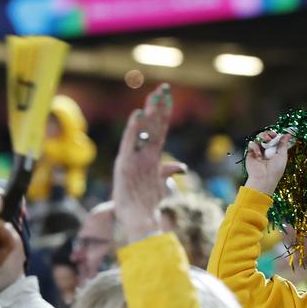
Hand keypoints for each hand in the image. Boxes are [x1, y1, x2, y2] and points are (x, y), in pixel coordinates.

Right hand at [112, 84, 184, 242]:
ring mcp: (133, 158)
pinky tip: (139, 114)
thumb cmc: (146, 203)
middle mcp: (141, 155)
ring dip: (150, 112)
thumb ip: (167, 172)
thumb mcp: (160, 185)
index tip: (168, 96)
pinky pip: (131, 143)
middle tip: (163, 87)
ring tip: (156, 95)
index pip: (159, 130)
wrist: (136, 219)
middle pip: (152, 126)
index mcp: (151, 158)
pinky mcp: (125, 165)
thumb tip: (181, 167)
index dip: (163, 114)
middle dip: (158, 107)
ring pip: (143, 131)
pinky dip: (135, 129)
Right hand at [244, 130, 291, 194]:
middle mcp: (267, 151)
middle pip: (266, 137)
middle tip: (269, 137)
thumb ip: (283, 144)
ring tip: (265, 141)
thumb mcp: (282, 156)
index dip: (275, 135)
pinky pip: (251, 144)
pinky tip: (258, 153)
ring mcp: (258, 152)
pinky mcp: (250, 153)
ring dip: (262, 137)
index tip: (275, 135)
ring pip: (258, 138)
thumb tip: (288, 135)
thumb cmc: (275, 170)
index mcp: (275, 151)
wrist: (264, 178)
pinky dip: (255, 146)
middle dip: (268, 134)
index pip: (274, 139)